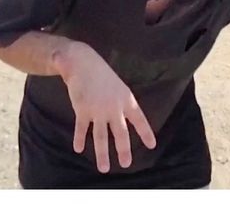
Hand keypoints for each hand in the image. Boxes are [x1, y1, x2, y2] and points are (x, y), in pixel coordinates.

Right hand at [56, 43, 156, 172]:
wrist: (82, 61)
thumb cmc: (101, 73)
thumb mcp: (117, 85)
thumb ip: (120, 103)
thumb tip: (125, 117)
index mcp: (126, 99)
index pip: (139, 119)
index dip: (146, 132)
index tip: (152, 145)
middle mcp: (114, 107)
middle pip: (120, 133)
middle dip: (123, 150)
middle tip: (126, 164)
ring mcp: (98, 110)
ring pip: (101, 137)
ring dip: (102, 154)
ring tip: (104, 168)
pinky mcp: (82, 109)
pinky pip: (82, 128)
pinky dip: (79, 138)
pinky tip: (77, 148)